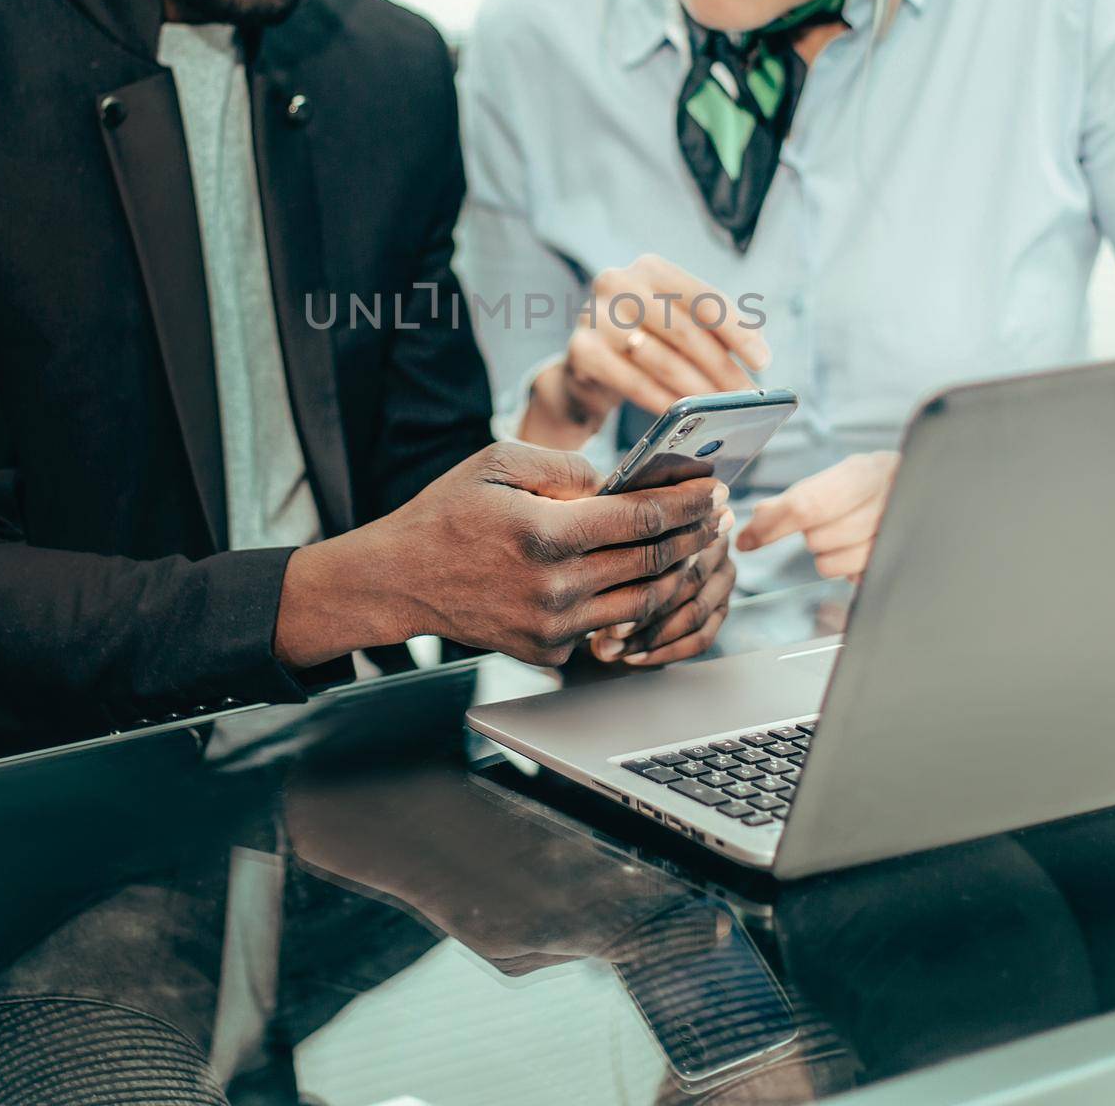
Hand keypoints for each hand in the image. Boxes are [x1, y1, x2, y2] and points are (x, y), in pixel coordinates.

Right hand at [276, 443, 731, 669]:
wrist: (398, 580)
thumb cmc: (446, 513)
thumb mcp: (499, 462)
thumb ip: (565, 465)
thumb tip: (616, 478)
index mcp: (547, 533)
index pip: (641, 518)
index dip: (685, 502)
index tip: (712, 490)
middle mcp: (556, 586)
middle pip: (652, 562)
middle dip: (692, 536)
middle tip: (716, 517)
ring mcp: (553, 627)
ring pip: (641, 603)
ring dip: (675, 575)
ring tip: (693, 549)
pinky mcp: (547, 652)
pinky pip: (607, 628)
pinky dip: (632, 607)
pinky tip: (644, 582)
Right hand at [521, 254, 769, 444]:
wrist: (588, 363)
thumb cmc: (645, 339)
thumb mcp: (677, 323)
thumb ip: (713, 328)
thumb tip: (758, 350)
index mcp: (651, 268)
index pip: (704, 299)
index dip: (738, 332)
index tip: (764, 361)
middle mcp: (619, 283)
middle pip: (684, 331)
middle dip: (721, 368)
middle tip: (745, 397)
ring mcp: (595, 315)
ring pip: (661, 359)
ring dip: (696, 390)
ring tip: (720, 411)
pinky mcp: (582, 350)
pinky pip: (632, 381)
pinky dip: (662, 401)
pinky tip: (683, 417)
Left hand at [589, 526, 735, 666]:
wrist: (626, 560)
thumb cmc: (609, 544)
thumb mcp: (606, 534)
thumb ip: (607, 545)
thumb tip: (599, 570)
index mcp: (693, 515)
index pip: (675, 549)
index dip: (639, 577)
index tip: (602, 600)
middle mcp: (717, 543)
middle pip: (686, 584)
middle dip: (643, 614)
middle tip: (607, 634)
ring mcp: (722, 578)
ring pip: (694, 614)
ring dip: (651, 638)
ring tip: (612, 649)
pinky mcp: (721, 608)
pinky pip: (702, 638)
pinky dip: (667, 651)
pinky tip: (634, 658)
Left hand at [734, 451, 899, 579]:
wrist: (940, 492)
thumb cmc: (882, 484)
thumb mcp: (845, 475)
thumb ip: (802, 494)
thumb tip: (759, 517)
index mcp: (867, 472)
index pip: (807, 505)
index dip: (771, 526)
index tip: (747, 539)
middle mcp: (887, 503)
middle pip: (818, 538)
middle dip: (810, 535)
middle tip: (824, 522)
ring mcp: (898, 537)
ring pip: (832, 565)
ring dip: (829, 554)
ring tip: (847, 534)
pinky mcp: (901, 566)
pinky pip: (854, 580)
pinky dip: (850, 568)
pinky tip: (864, 547)